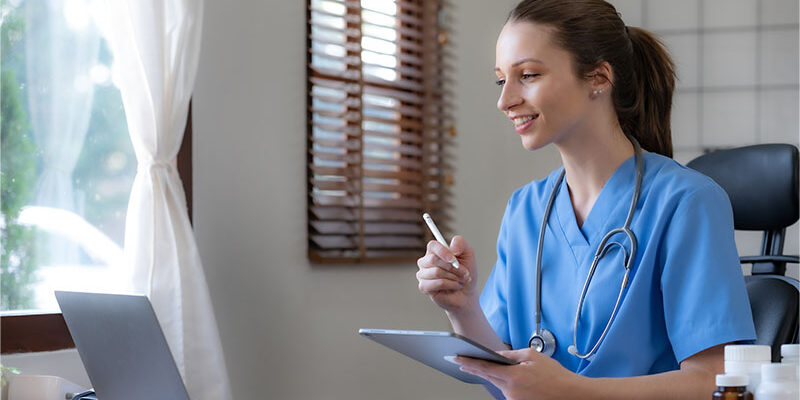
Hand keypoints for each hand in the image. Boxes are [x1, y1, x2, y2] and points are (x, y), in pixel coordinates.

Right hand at [415, 235, 477, 313]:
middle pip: (433, 259)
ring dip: (454, 277)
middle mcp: (425, 261)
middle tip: (465, 272)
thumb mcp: (468, 253)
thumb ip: (460, 243)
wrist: (467, 292)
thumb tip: (452, 249)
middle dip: (453, 267)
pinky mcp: (423, 287)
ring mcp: (422, 274)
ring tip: (461, 280)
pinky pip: (438, 283)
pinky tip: (455, 286)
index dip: (443, 251)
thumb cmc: (466, 272)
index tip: (454, 259)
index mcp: (434, 251)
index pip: (432, 245)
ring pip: (437, 272)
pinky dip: (451, 284)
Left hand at [456, 348, 579, 399]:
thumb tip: (497, 354)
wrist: (569, 393)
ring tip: (504, 367)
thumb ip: (511, 353)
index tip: (457, 358)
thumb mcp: (532, 355)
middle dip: (476, 368)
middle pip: (489, 377)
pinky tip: (516, 379)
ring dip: (498, 376)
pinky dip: (508, 383)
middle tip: (462, 361)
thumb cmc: (554, 375)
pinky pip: (508, 390)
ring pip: (499, 384)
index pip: (485, 368)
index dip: (469, 362)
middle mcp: (511, 391)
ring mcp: (513, 399)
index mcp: (513, 376)